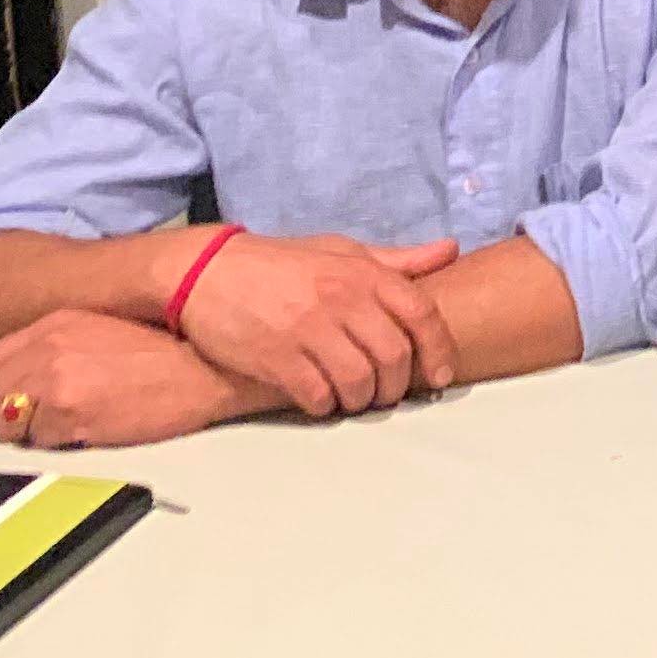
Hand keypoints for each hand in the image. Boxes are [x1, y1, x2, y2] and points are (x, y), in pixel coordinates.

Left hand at [0, 310, 258, 447]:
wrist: (205, 370)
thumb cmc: (171, 349)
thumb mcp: (106, 325)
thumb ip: (59, 342)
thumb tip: (30, 371)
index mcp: (56, 325)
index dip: (5, 382)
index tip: (18, 392)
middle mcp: (49, 352)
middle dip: (12, 409)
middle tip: (40, 414)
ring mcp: (58, 387)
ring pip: (10, 424)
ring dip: (31, 429)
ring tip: (65, 423)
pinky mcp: (73, 419)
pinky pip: (40, 442)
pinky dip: (56, 442)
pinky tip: (84, 430)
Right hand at [174, 233, 460, 417]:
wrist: (206, 272)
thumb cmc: (282, 264)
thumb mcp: (341, 251)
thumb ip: (396, 260)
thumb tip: (450, 251)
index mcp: (363, 273)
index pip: (421, 314)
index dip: (439, 349)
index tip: (442, 375)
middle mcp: (341, 300)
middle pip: (394, 356)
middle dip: (397, 385)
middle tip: (388, 394)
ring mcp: (307, 330)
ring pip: (358, 382)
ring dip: (363, 400)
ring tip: (356, 399)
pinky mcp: (275, 357)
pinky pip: (316, 396)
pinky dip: (326, 406)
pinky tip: (321, 401)